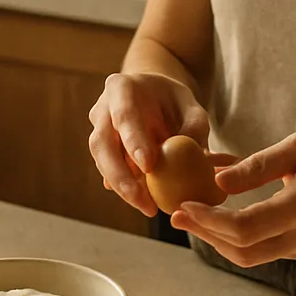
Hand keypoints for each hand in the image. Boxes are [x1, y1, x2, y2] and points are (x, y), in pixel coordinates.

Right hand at [88, 73, 209, 216]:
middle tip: (143, 200)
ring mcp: (99, 131)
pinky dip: (126, 188)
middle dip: (120, 175)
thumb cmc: (174, 101)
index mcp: (121, 88)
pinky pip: (109, 173)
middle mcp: (103, 109)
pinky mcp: (104, 153)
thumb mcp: (191, 106)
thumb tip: (196, 156)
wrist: (155, 99)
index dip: (132, 141)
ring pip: (101, 162)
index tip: (148, 166)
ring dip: (123, 187)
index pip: (123, 115)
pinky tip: (144, 202)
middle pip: (101, 144)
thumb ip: (195, 126)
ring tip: (149, 207)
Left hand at [171, 129, 295, 266]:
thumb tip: (217, 178)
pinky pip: (264, 253)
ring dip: (218, 240)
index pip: (247, 228)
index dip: (210, 222)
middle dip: (205, 235)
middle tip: (177, 215)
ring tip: (193, 215)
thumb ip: (258, 165)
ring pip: (251, 257)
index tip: (183, 207)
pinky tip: (221, 217)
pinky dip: (237, 239)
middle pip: (243, 252)